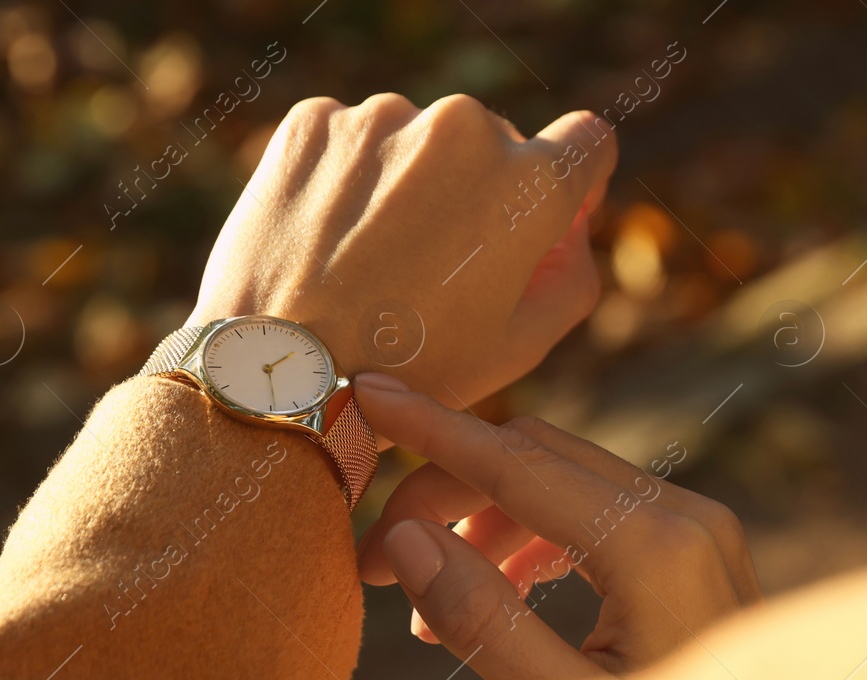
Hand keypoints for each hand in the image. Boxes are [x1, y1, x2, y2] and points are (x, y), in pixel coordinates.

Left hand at [187, 93, 615, 401]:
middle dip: (480, 193)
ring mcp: (384, 118)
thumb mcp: (521, 346)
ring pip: (420, 141)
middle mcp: (464, 129)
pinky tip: (330, 242)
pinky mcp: (316, 120)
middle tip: (436, 268)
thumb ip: (573, 273)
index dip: (575, 180)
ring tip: (371, 263)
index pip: (588, 141)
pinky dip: (350, 181)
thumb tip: (570, 225)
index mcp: (528, 186)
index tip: (545, 213)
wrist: (278, 371)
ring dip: (410, 186)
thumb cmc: (409, 373)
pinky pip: (355, 140)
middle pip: (496, 144)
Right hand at [354, 374, 761, 679]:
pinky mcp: (697, 546)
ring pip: (561, 480)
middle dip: (444, 491)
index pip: (517, 463)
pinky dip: (531, 537)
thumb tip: (405, 541)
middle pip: (534, 457)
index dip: (432, 430)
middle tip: (370, 560)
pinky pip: (594, 510)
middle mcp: (685, 514)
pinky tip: (493, 593)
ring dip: (484, 521)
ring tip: (426, 608)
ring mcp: (698, 525)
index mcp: (654, 548)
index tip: (369, 393)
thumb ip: (481, 621)